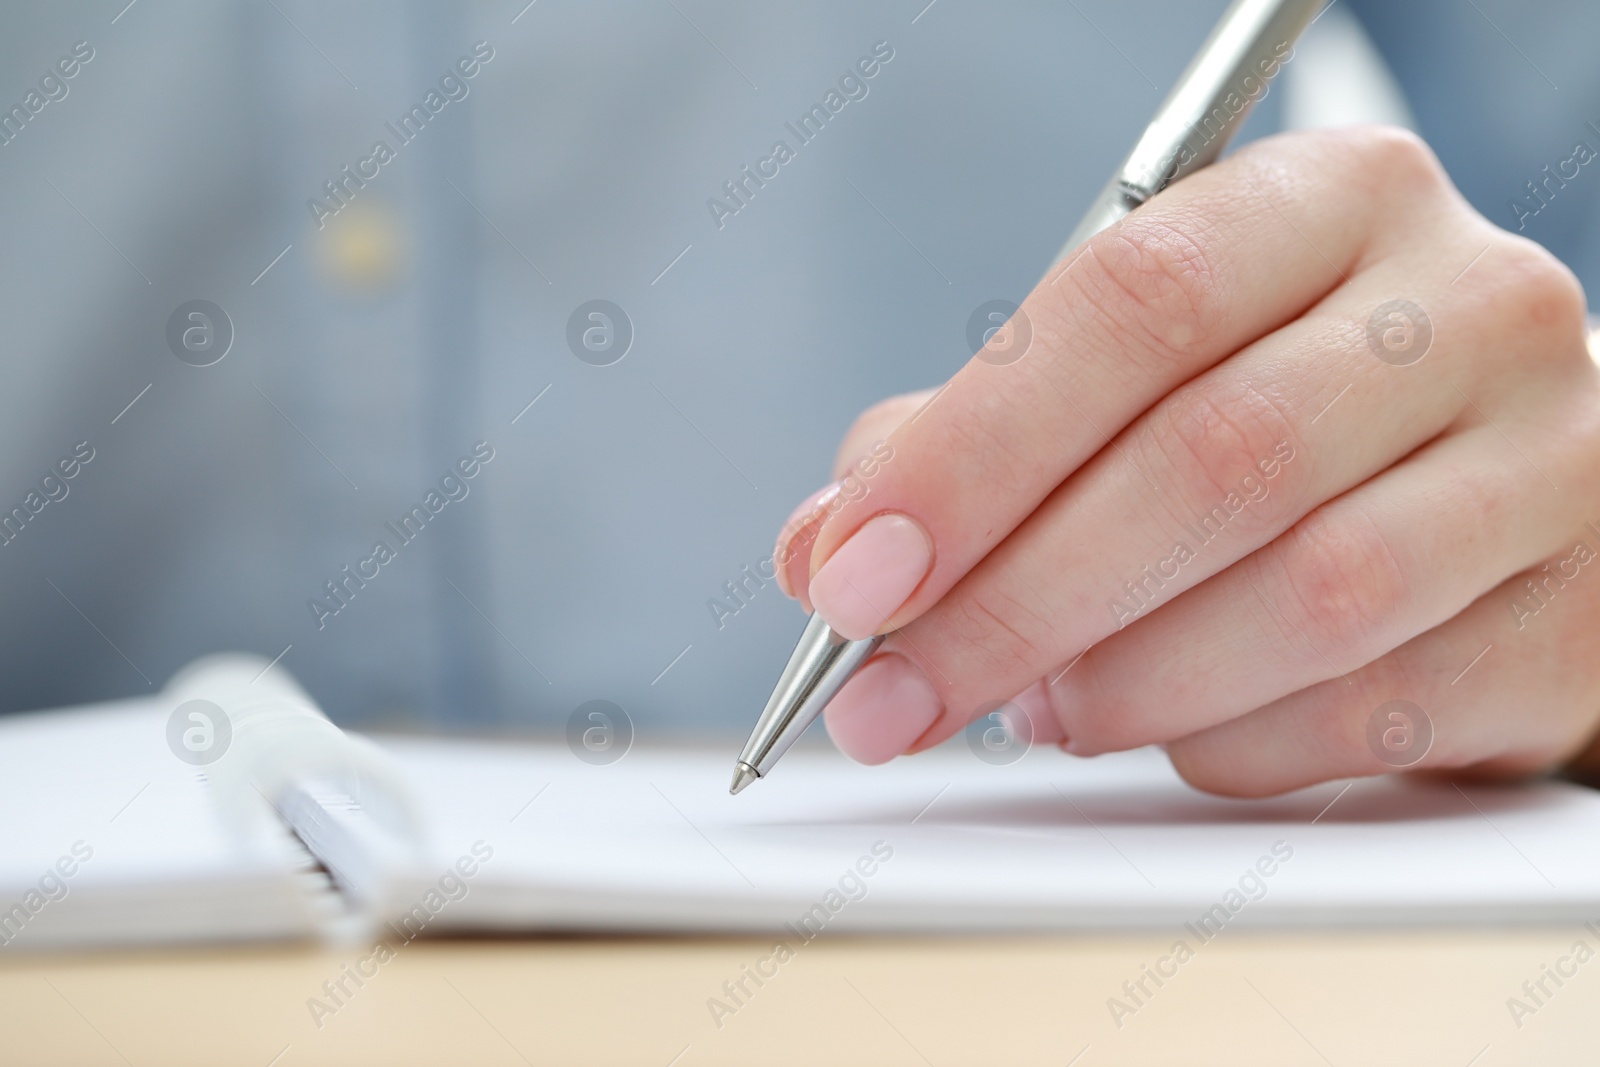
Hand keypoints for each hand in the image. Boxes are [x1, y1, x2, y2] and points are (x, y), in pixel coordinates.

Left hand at [773, 126, 1599, 796]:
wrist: (1493, 481)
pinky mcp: (1574, 617)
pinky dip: (1231, 744)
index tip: (854, 571)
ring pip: (1309, 599)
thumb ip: (969, 444)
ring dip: (1124, 683)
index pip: (1135, 301)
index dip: (973, 452)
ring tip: (1035, 707)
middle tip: (895, 693)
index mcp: (1331, 202)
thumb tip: (826, 551)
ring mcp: (1548, 463)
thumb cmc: (1277, 416)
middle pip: (1216, 461)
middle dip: (1015, 602)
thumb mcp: (1125, 380)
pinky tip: (1169, 732)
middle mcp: (1463, 306)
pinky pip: (1377, 710)